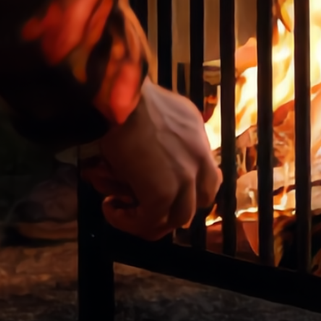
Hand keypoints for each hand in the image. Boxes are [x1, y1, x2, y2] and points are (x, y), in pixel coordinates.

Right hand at [80, 79, 219, 238]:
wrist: (121, 98)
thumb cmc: (133, 98)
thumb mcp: (167, 110)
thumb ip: (173, 131)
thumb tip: (157, 144)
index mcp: (199, 138)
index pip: (210, 177)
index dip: (191, 190)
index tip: (167, 190)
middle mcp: (199, 159)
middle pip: (201, 200)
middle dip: (174, 208)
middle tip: (144, 205)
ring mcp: (184, 179)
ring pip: (177, 218)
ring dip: (148, 219)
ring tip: (121, 208)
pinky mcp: (162, 194)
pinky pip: (148, 222)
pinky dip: (127, 221)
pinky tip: (110, 208)